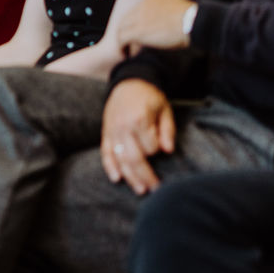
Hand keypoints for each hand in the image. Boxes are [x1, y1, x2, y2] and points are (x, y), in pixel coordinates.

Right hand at [100, 79, 174, 194]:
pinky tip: (116, 178)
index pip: (150, 147)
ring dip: (130, 176)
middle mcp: (122, 126)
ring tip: (140, 189)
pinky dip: (110, 166)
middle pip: (134, 158)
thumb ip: (167, 131)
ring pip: (120, 159)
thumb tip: (168, 151)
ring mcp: (112, 131)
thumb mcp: (164, 110)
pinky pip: (105, 152)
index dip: (157, 151)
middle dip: (145, 176)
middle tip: (156, 189)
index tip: (162, 149)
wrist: (129, 82)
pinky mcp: (105, 133)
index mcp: (138, 119)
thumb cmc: (150, 97)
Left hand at [117, 0, 195, 56]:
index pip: (137, 11)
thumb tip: (174, 20)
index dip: (136, 23)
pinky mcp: (139, 31)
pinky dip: (121, 47)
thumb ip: (171, 12)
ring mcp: (139, 18)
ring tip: (124, 52)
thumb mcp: (179, 8)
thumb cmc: (194, 17)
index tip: (139, 33)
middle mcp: (143, 6)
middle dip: (126, 31)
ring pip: (121, 28)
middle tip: (129, 44)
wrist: (193, 21)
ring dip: (122, 40)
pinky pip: (123, 38)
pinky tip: (124, 55)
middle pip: (126, 19)